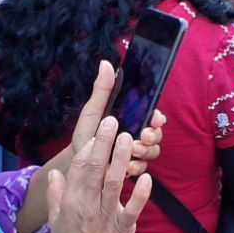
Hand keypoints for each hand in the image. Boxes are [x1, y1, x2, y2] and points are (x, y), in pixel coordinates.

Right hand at [48, 115, 150, 232]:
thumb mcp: (55, 221)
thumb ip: (54, 195)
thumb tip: (55, 172)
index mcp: (70, 201)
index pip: (79, 166)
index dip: (89, 146)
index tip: (98, 128)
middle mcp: (86, 206)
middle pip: (95, 168)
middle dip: (104, 142)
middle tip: (113, 120)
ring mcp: (105, 217)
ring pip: (113, 182)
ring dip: (121, 159)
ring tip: (128, 138)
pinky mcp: (122, 230)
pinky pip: (132, 209)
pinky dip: (139, 194)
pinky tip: (146, 177)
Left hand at [70, 61, 165, 176]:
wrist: (75, 161)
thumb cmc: (86, 135)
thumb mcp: (93, 111)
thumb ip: (102, 89)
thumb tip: (105, 63)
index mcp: (131, 120)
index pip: (152, 117)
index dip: (157, 117)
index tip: (155, 117)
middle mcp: (136, 136)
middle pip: (157, 134)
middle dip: (154, 135)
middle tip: (144, 136)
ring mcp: (135, 153)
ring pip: (152, 151)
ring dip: (146, 150)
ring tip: (133, 149)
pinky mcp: (130, 169)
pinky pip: (142, 169)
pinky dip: (136, 166)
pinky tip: (127, 166)